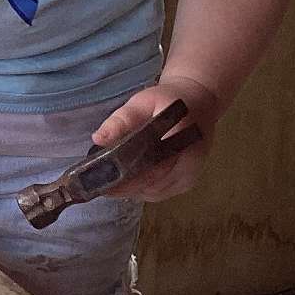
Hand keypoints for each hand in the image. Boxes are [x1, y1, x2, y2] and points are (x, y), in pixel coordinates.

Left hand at [90, 76, 221, 201]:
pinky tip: (128, 181)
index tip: (101, 181)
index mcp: (180, 140)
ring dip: (131, 189)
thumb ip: (122, 119)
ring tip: (109, 180)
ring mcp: (190, 176)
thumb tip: (99, 138)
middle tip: (97, 182)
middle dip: (122, 186)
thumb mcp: (143, 101)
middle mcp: (189, 163)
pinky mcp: (187, 183)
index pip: (149, 169)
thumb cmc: (168, 100)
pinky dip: (142, 189)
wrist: (198, 104)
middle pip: (150, 185)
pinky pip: (159, 193)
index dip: (123, 180)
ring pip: (153, 193)